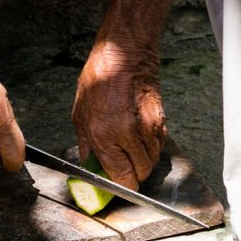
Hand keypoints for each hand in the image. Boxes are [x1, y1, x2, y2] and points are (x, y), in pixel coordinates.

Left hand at [72, 44, 165, 190]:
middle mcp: (127, 135)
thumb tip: (90, 163)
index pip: (121, 176)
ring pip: (152, 160)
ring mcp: (147, 127)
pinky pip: (159, 144)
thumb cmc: (98, 79)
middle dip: (134, 176)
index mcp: (104, 136)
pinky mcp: (160, 119)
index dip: (121, 186)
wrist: (123, 54)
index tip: (118, 187)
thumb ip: (87, 143)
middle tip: (125, 172)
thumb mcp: (80, 113)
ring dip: (143, 162)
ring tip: (131, 152)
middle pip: (141, 172)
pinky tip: (140, 139)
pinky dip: (152, 148)